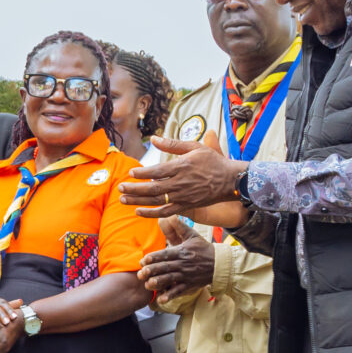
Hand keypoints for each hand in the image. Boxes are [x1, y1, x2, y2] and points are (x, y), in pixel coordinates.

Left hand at [120, 135, 248, 218]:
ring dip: (138, 202)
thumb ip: (172, 144)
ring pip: (156, 202)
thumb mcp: (194, 147)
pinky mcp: (186, 206)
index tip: (131, 172)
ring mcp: (183, 197)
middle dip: (134, 189)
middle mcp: (181, 184)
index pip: (157, 172)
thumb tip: (154, 138)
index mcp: (182, 167)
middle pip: (153, 189)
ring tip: (123, 200)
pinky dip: (151, 214)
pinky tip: (139, 212)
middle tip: (120, 188)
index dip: (142, 174)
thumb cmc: (212, 161)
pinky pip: (166, 212)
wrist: (230, 180)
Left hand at [139, 229, 214, 301]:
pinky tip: (161, 300)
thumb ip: (181, 227)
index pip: (166, 254)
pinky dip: (170, 296)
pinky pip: (179, 291)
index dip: (154, 258)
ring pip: (170, 280)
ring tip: (148, 285)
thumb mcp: (193, 236)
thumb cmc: (204, 249)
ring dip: (158, 283)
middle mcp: (182, 264)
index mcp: (182, 252)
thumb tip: (171, 215)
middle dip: (152, 271)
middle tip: (140, 274)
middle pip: (165, 268)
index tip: (144, 260)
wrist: (220, 264)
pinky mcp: (189, 285)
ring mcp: (186, 275)